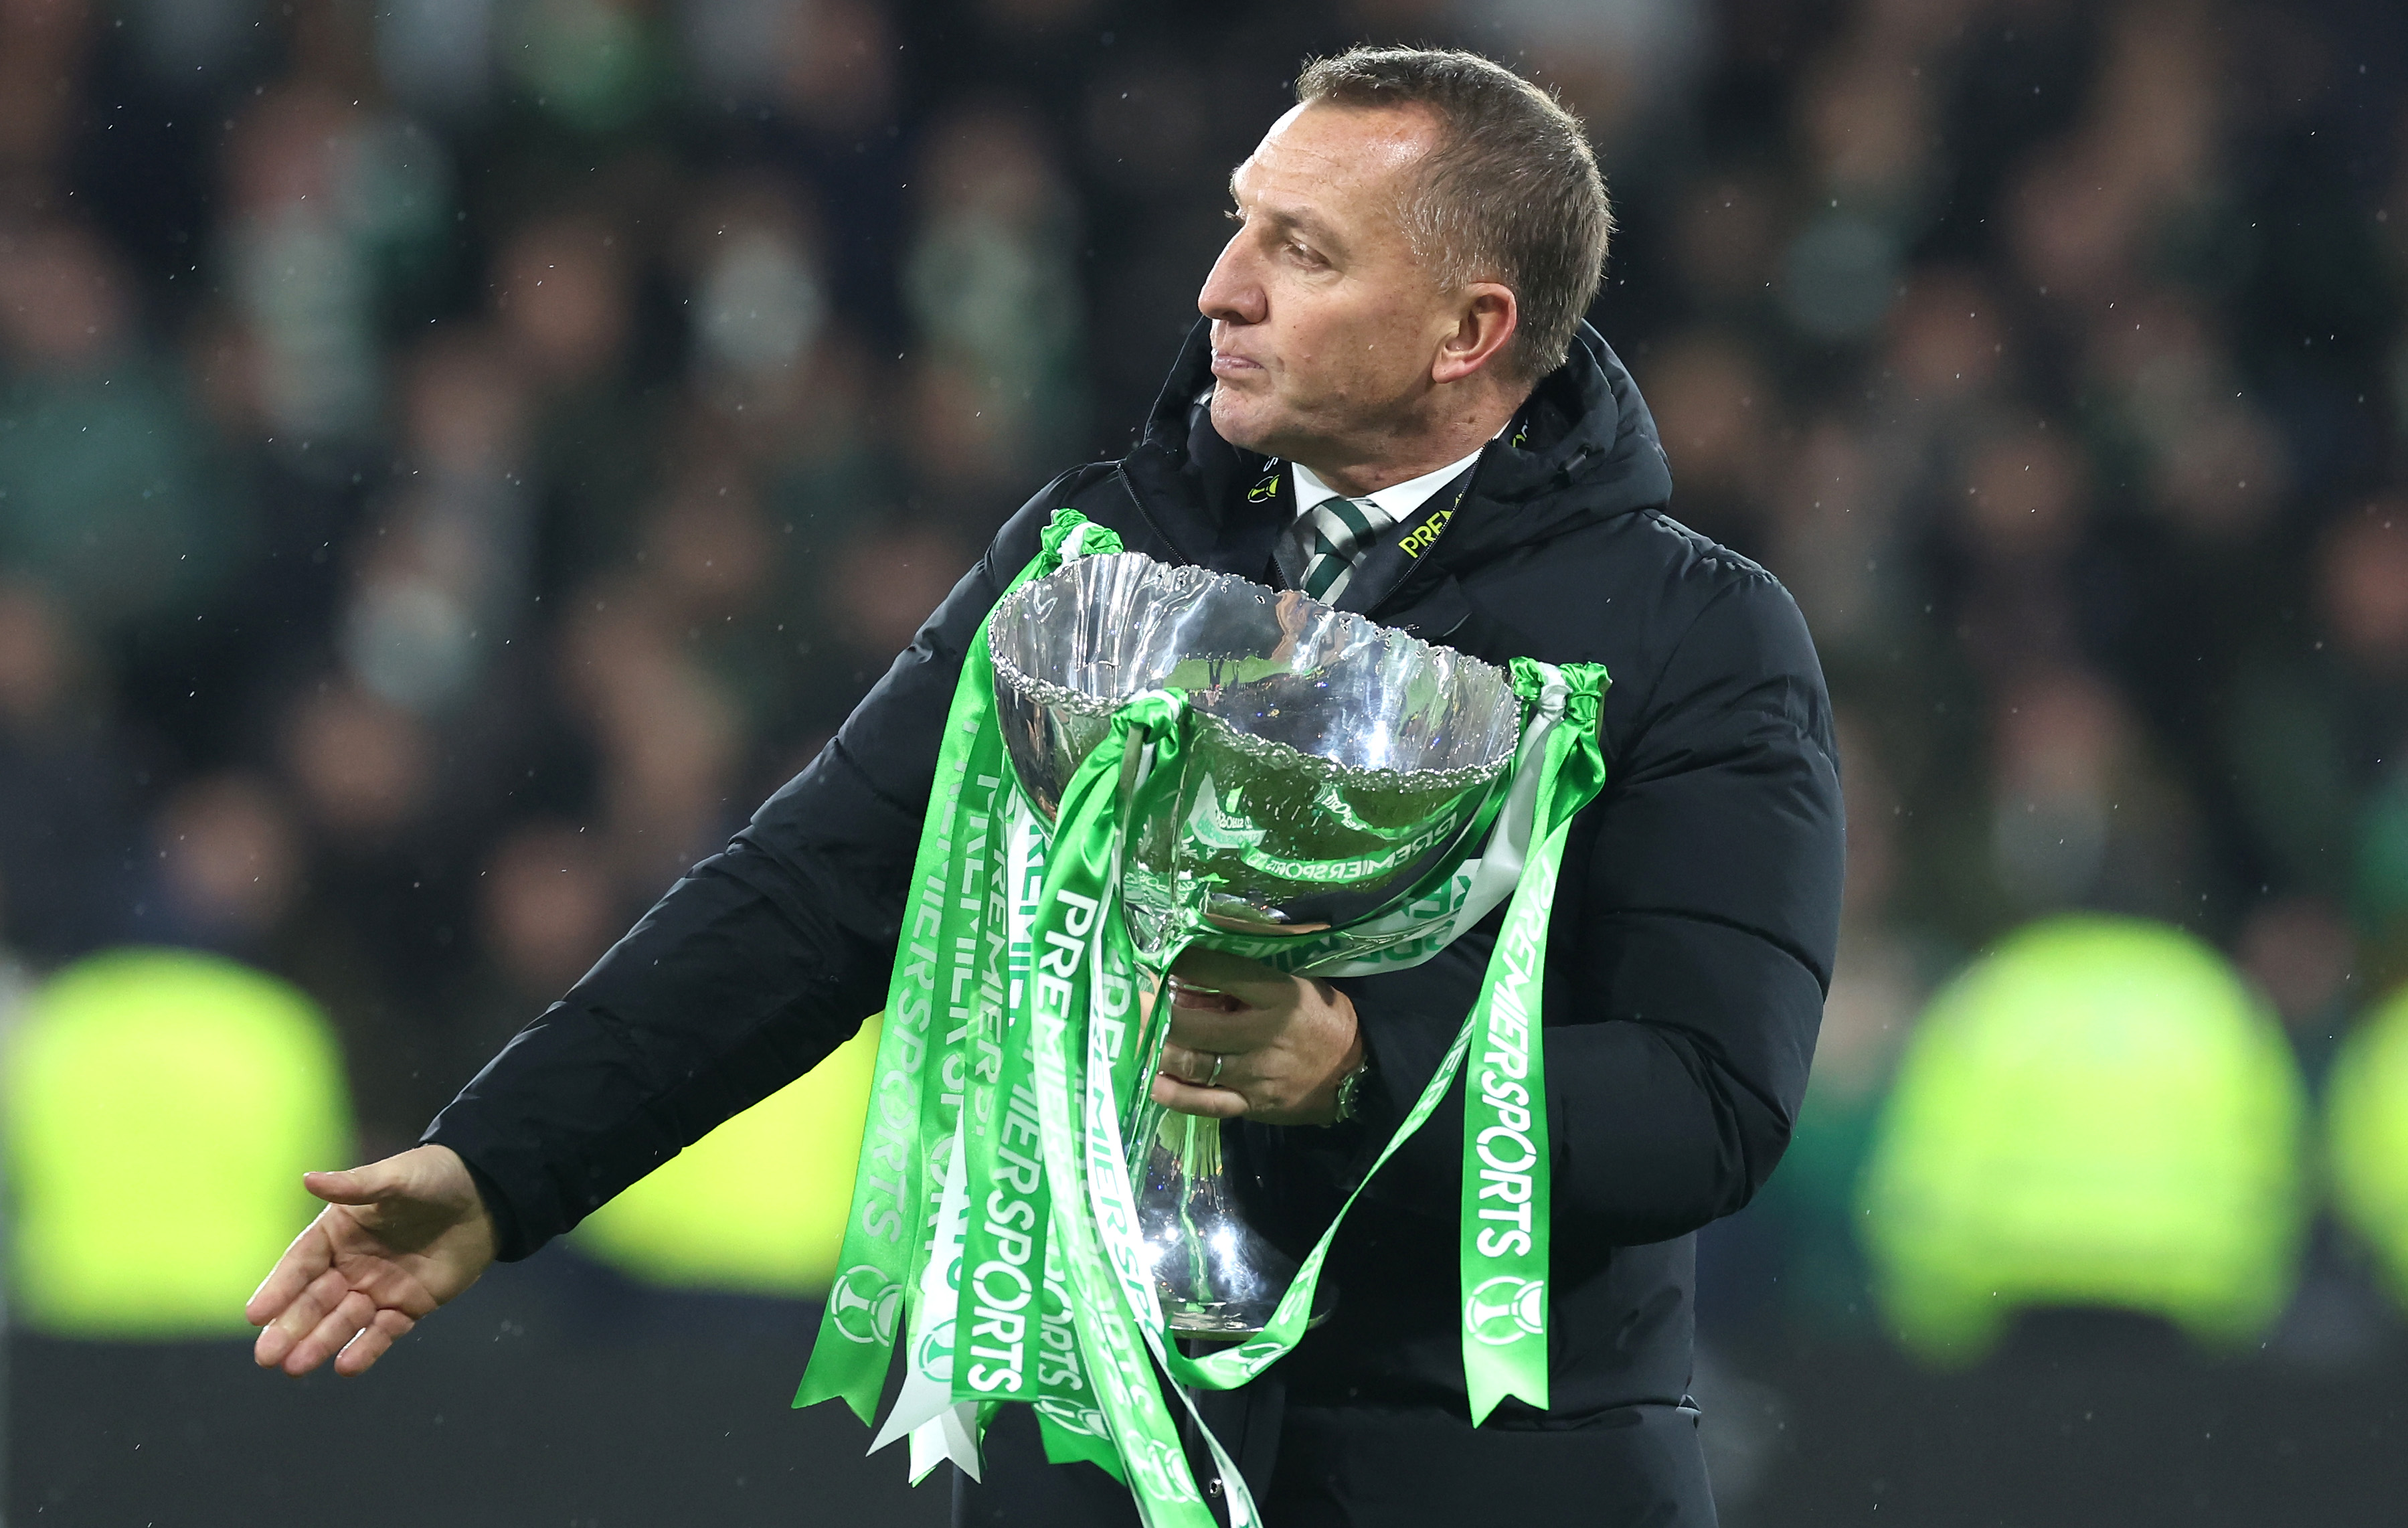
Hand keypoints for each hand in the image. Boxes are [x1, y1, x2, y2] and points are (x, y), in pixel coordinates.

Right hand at [246, 1143, 497, 1377]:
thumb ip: (355, 1186)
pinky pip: (383, 1332)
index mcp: (336, 1233)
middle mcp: (350, 1265)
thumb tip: (308, 1179)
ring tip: (296, 1368)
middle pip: (314, 1301)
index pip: (300, 1264)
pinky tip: (346, 1367)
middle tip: (266, 1358)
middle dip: (290, 1328)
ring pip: (343, 1322)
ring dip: (320, 1344)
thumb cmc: (434, 1177)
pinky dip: (366, 1349)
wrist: (486, 1195)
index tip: (255, 1315)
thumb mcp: (396, 1178)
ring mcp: (378, 1289)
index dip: (278, 1288)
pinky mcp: (408, 1307)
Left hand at [1150, 947, 1363, 1125]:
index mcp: (1279, 994)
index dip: (1182, 961)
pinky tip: (1150, 1080)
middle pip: (1194, 1022)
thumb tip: (1201, 948)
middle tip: (1128, 998)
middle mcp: (1264, 1033)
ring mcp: (1256, 1074)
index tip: (1158, 955)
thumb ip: (1253, 971)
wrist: (1358, 1072)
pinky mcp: (1251, 1105)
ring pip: (1193, 1061)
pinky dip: (1174, 1092)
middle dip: (1154, 1010)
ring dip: (1156, 1047)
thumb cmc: (1323, 1016)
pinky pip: (1204, 1102)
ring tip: (1129, 1034)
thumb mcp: (1299, 980)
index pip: (1220, 970)